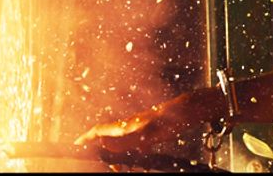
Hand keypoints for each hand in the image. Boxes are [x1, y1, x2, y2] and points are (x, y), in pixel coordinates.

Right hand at [74, 87, 224, 153]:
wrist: (195, 107)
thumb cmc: (176, 116)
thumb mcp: (150, 131)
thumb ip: (128, 139)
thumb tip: (103, 145)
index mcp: (129, 124)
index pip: (102, 129)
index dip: (88, 136)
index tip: (77, 143)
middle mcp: (134, 124)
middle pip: (110, 136)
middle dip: (101, 148)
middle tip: (101, 162)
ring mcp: (144, 126)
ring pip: (123, 141)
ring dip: (117, 153)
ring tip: (117, 165)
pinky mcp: (154, 130)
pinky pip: (137, 143)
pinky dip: (133, 153)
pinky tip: (139, 159)